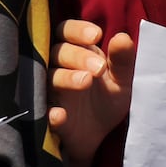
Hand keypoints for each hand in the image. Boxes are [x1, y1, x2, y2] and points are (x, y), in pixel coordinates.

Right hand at [47, 19, 135, 166]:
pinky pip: (42, 112)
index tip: (96, 35)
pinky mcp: (46, 117)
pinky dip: (50, 113)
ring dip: (67, 78)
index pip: (67, 31)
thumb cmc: (108, 99)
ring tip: (86, 81)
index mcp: (78, 52)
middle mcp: (59, 67)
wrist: (100, 136)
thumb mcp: (122, 81)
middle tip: (99, 68)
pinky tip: (60, 114)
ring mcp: (51, 92)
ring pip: (50, 77)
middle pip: (59, 52)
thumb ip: (123, 60)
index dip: (78, 30)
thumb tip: (122, 37)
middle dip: (78, 56)